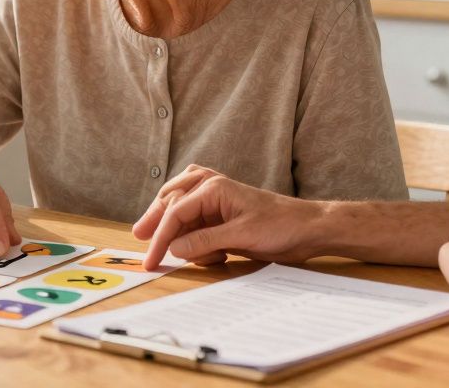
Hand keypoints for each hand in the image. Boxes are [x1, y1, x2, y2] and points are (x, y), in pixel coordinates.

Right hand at [132, 164, 325, 269]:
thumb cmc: (281, 225)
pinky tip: (211, 256)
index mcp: (213, 188)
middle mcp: (211, 188)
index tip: (150, 259)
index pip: (175, 212)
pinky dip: (195, 239)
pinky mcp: (223, 215)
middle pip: (171, 202)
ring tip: (173, 250)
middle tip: (139, 238)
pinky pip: (197, 222)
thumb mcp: (241, 236)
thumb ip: (205, 241)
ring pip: (182, 210)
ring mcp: (217, 200)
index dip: (160, 237)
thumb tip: (174, 248)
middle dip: (157, 222)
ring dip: (178, 232)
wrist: (310, 228)